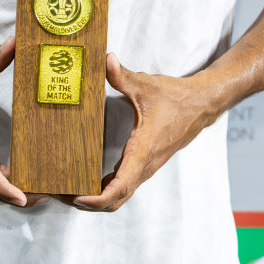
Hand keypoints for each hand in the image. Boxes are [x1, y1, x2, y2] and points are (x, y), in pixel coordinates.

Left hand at [70, 52, 218, 211]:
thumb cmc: (176, 97)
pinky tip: (89, 180)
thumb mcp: (146, 85)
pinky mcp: (145, 162)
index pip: (120, 187)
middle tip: (61, 194)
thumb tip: (106, 59)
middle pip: (116, 199)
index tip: (77, 198)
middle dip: (89, 203)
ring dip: (97, 198)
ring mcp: (146, 166)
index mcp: (143, 151)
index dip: (97, 198)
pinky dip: (106, 189)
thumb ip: (122, 76)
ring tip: (69, 190)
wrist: (202, 104)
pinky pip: (124, 184)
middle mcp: (145, 164)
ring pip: (121, 195)